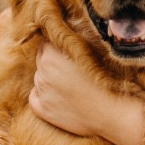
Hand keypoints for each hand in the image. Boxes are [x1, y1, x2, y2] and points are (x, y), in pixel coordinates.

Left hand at [27, 43, 144, 144]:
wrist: (111, 112)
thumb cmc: (106, 80)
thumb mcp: (91, 52)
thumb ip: (73, 40)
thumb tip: (67, 32)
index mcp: (51, 56)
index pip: (46, 42)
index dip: (58, 43)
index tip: (68, 48)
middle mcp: (42, 73)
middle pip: (40, 58)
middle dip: (51, 59)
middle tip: (70, 64)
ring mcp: (42, 93)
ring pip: (39, 77)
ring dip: (48, 76)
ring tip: (68, 82)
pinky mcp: (44, 110)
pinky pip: (33, 98)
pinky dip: (40, 95)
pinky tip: (52, 95)